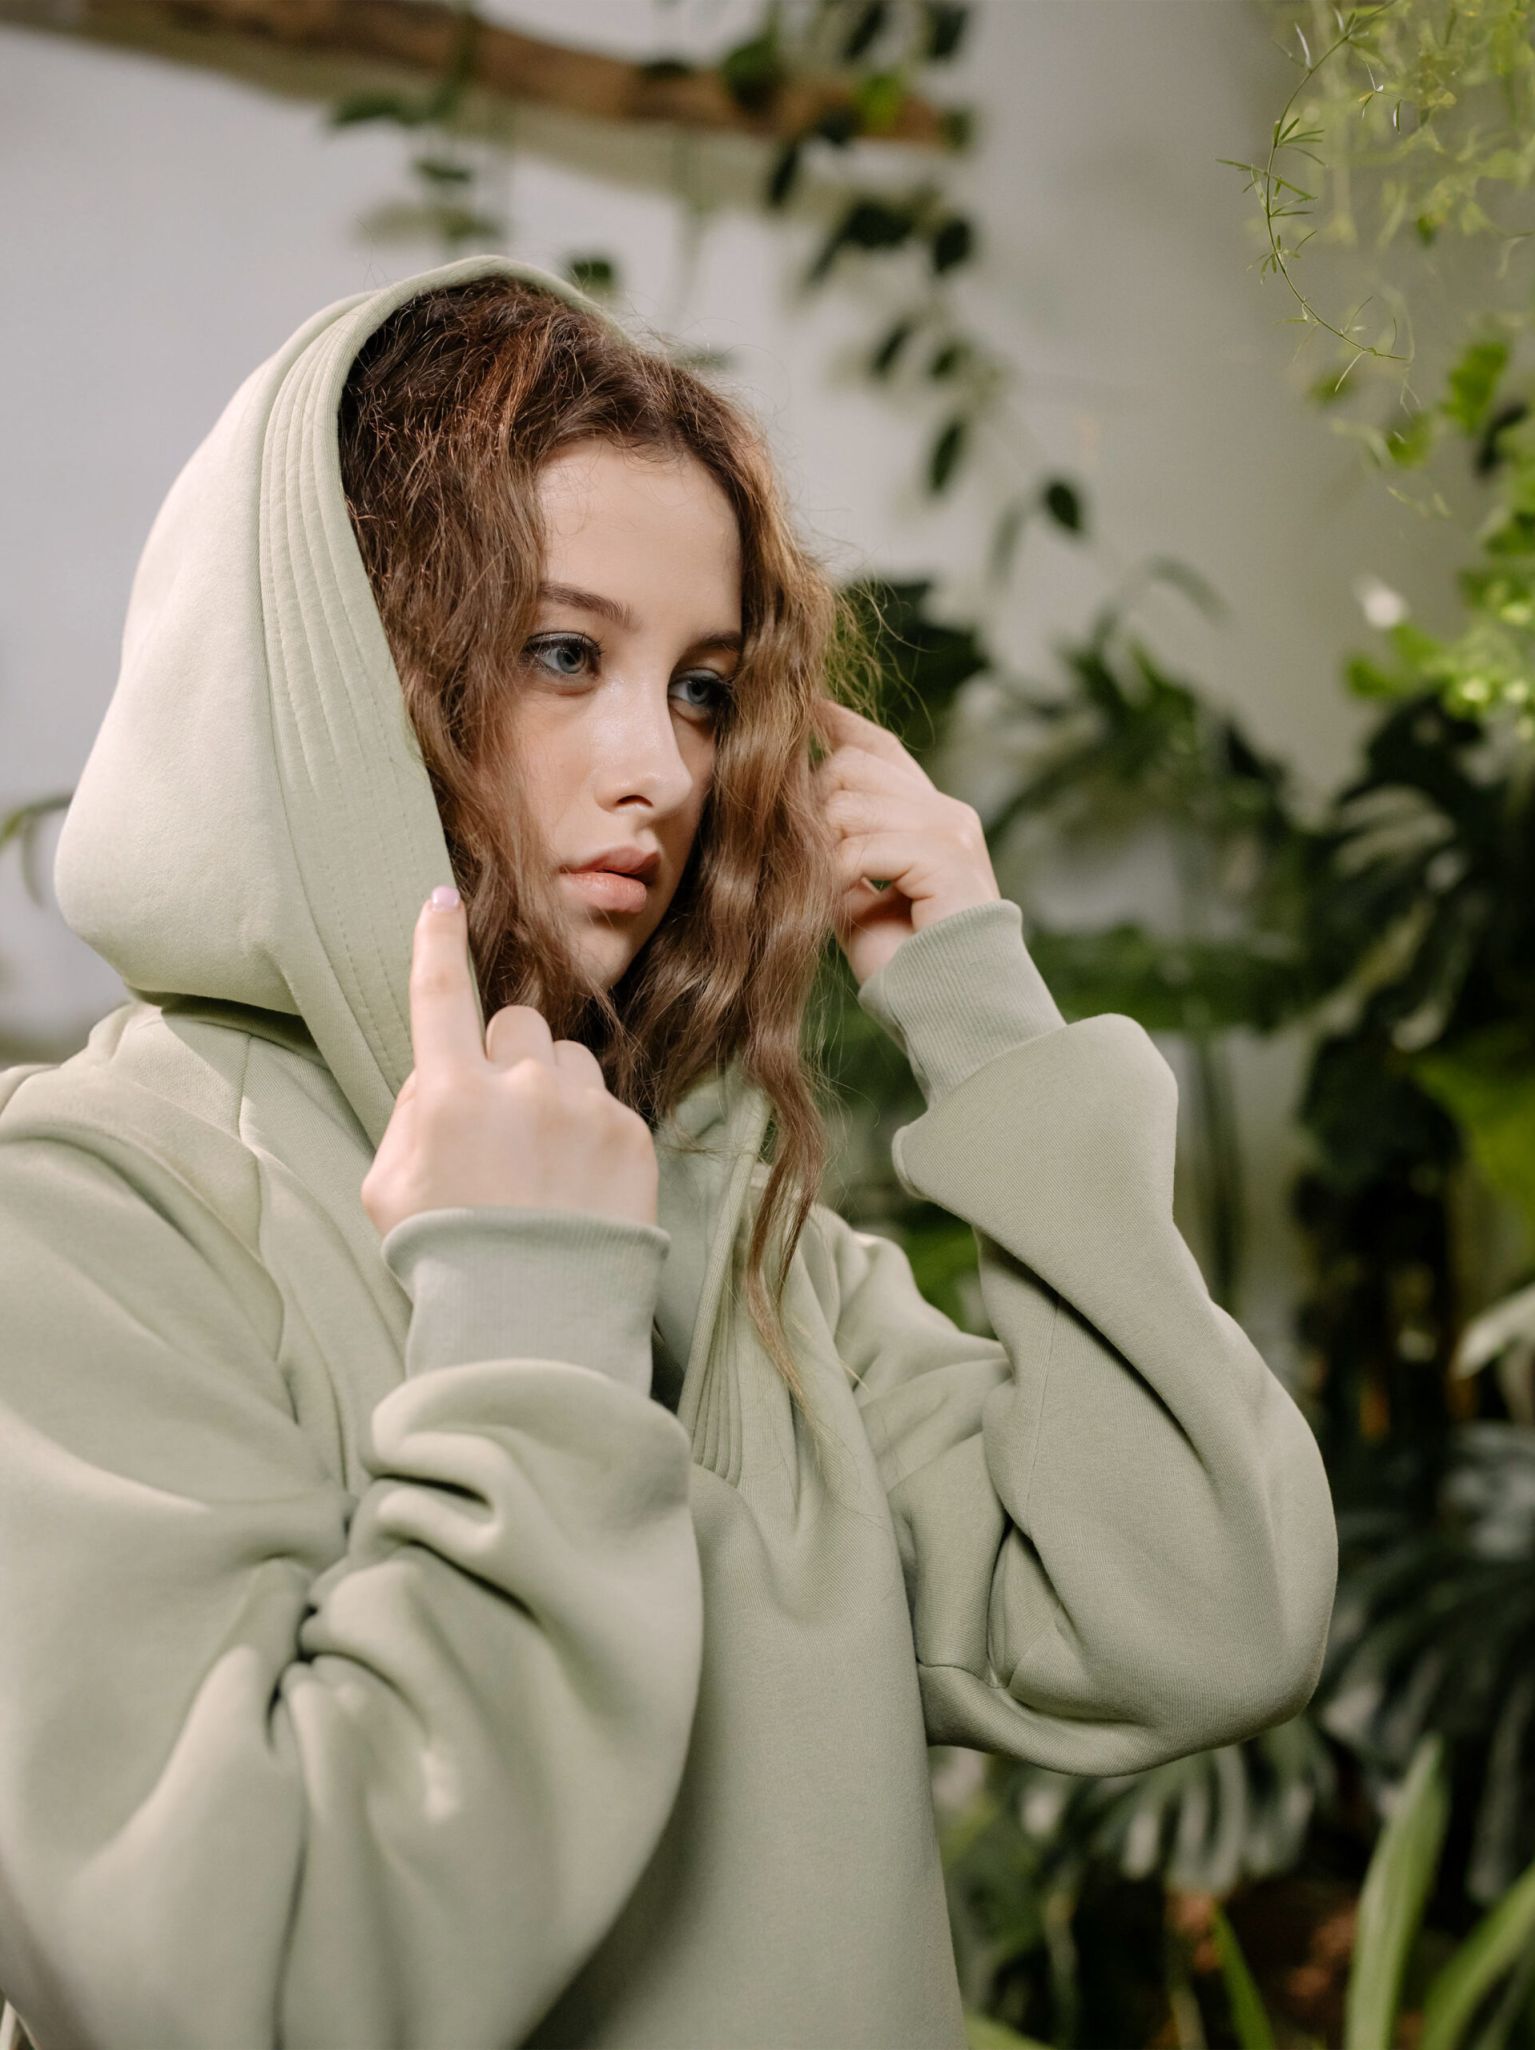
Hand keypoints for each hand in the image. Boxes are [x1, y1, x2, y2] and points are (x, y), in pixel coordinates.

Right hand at [361, 891, 659, 1240]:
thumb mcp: (389, 1192)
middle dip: (506, 1057)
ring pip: (568, 1058)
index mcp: (449, 1094)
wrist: (538, 1326)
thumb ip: (408, 1118)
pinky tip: (579, 1186)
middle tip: (503, 1122)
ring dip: (556, 1090)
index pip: (440, 993)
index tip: (441, 900)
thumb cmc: (449, 1262)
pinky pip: (607, 1103)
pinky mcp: (632, 1134)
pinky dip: (592, 1133)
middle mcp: (520, 1085)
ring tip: (547, 1163)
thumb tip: (437, 1077)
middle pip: (516, 1023)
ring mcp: (583, 1107)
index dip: (436, 942)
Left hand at [810, 697, 1001, 987]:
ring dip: (820, 848)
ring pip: (849, 803)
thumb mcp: (858, 894)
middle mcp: (946, 813)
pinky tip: (835, 902)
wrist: (952, 1008)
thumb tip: (794, 812)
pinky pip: (862, 847)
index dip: (837, 725)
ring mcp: (950, 832)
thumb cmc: (904, 962)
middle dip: (811, 805)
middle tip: (800, 855)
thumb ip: (839, 849)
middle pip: (851, 766)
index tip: (802, 711)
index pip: (880, 747)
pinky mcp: (946, 859)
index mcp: (931, 816)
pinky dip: (836, 875)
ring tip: (818, 887)